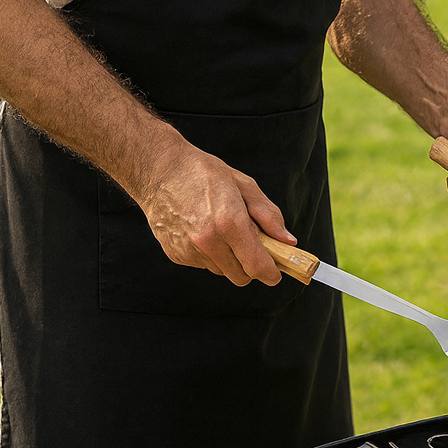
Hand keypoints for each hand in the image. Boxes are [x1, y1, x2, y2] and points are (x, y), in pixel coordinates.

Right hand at [136, 131, 294, 285]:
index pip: (257, 266)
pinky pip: (203, 264)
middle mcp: (208, 241)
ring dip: (229, 258)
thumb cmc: (204, 173)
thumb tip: (288, 241)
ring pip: (222, 270)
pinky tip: (202, 230)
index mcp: (229, 222)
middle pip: (241, 276)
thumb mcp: (244, 186)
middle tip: (252, 244)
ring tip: (222, 229)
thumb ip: (269, 216)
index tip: (276, 273)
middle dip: (251, 265)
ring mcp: (190, 251)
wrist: (159, 170)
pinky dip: (210, 254)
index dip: (271, 274)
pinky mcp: (177, 255)